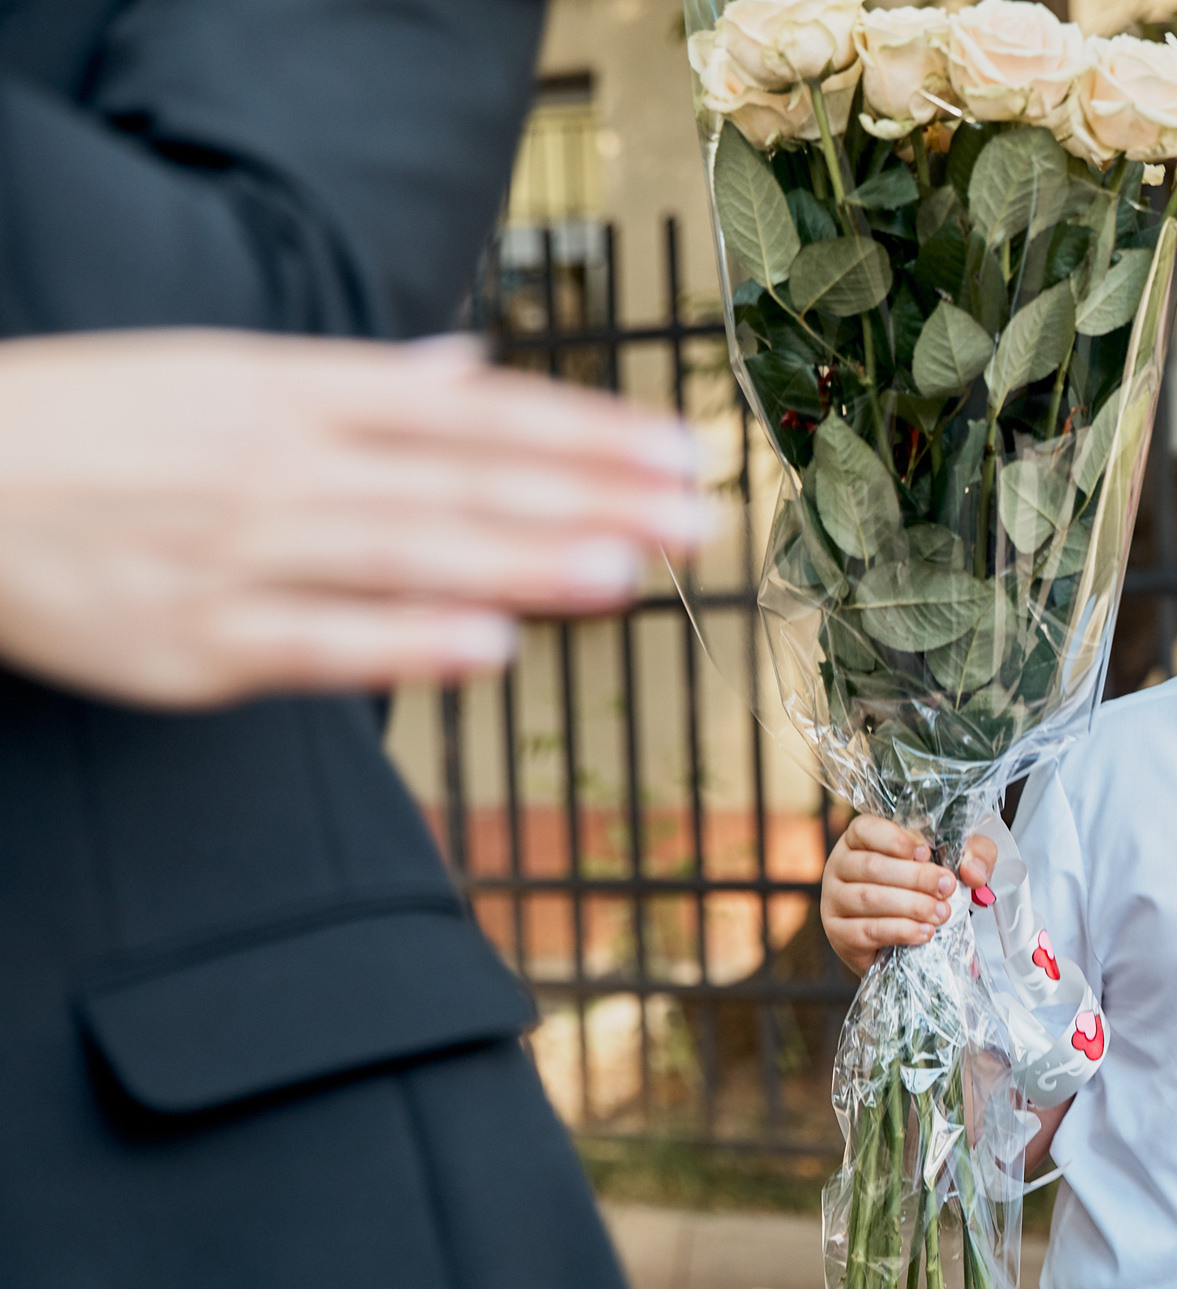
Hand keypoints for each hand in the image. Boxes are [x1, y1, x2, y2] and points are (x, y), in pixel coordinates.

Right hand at [0, 329, 706, 707]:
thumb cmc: (92, 431)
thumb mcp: (223, 374)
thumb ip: (359, 384)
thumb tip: (464, 367)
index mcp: (294, 395)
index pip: (475, 414)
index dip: (586, 433)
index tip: (679, 451)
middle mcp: (280, 467)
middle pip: (459, 482)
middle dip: (586, 500)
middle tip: (693, 517)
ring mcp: (238, 555)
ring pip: (403, 557)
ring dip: (519, 564)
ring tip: (623, 571)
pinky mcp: (195, 643)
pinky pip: (316, 643)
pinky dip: (403, 642)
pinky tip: (488, 643)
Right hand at [820, 814, 997, 975]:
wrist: (904, 940)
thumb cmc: (923, 889)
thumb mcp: (952, 862)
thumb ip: (973, 855)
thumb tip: (973, 872)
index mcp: (860, 839)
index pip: (865, 828)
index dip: (895, 839)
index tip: (926, 852)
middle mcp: (839, 865)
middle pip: (872, 866)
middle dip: (915, 877)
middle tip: (947, 888)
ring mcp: (834, 900)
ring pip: (869, 899)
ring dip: (911, 906)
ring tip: (941, 913)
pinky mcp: (839, 934)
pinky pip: (868, 930)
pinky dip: (900, 931)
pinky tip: (924, 932)